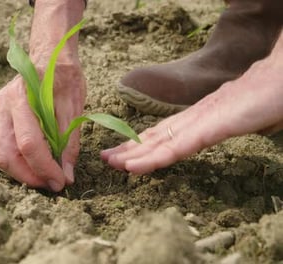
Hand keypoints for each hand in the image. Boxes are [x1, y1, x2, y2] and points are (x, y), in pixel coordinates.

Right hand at [0, 63, 85, 191]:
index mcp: (22, 98)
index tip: (61, 182)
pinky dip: (14, 164)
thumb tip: (66, 176)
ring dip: (20, 173)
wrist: (51, 57)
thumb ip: (68, 143)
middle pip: (7, 153)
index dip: (45, 167)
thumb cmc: (64, 79)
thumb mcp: (73, 109)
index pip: (29, 143)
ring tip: (43, 179)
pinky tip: (31, 168)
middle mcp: (3, 105)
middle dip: (30, 176)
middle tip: (52, 185)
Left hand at [101, 36, 282, 173]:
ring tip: (110, 161)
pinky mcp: (213, 125)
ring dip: (133, 154)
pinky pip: (178, 146)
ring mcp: (202, 120)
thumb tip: (223, 128)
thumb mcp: (240, 117)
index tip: (123, 155)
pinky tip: (134, 165)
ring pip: (160, 141)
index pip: (165, 133)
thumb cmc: (268, 96)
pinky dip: (154, 157)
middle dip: (129, 149)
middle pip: (155, 136)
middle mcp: (195, 118)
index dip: (142, 144)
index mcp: (201, 117)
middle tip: (104, 159)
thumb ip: (225, 125)